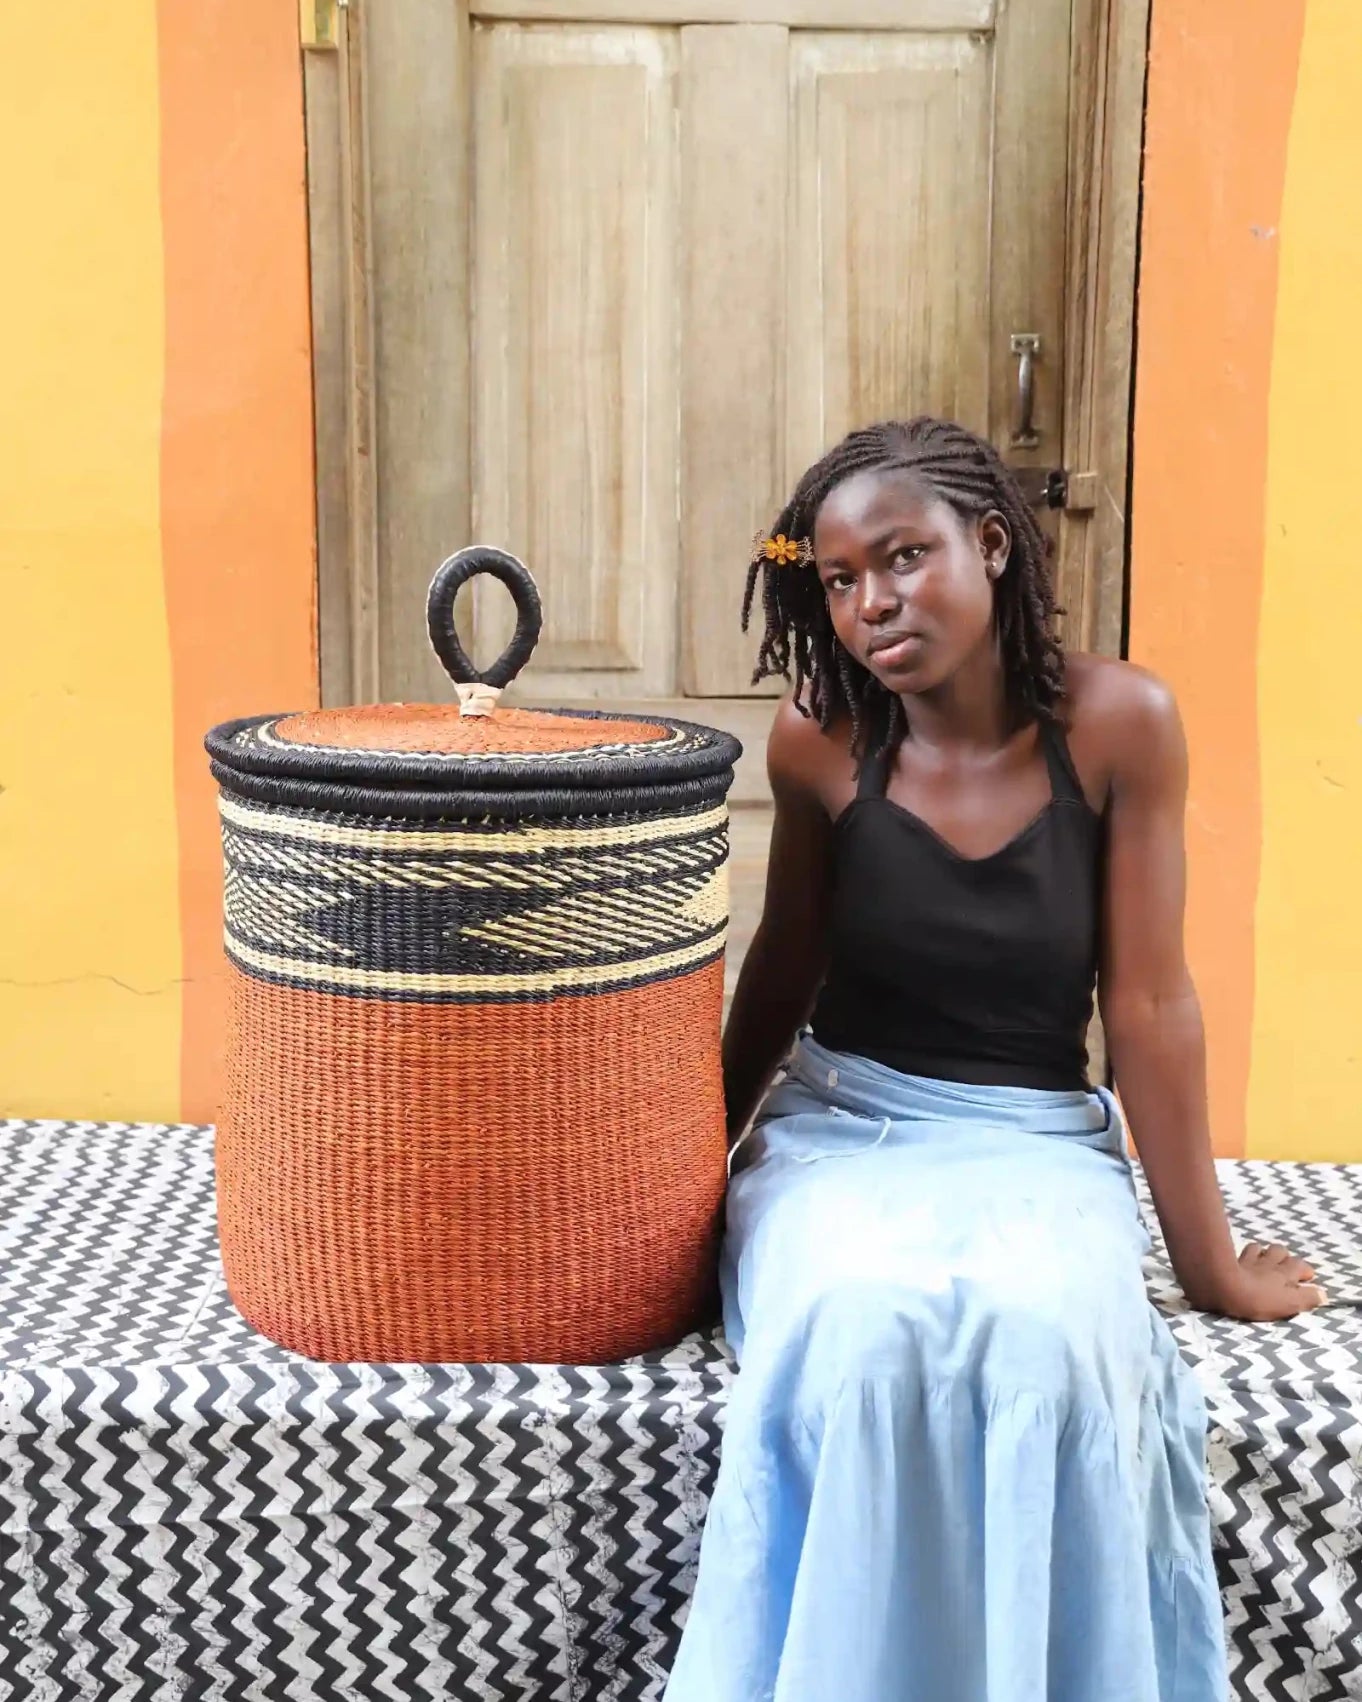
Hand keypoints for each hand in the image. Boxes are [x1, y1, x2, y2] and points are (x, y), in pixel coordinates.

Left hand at [1200, 1242, 1326, 1321]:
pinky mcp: (1234, 1260)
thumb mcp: (1289, 1304)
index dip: (1304, 1271)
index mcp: (1286, 1273)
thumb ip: (1307, 1298)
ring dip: (1265, 1253)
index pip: (1301, 1265)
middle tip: (1284, 1269)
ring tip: (1265, 1262)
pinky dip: (1247, 1254)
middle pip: (1281, 1251)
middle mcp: (1270, 1262)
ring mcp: (1251, 1259)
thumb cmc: (1259, 1300)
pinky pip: (1243, 1250)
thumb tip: (1323, 1295)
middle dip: (1284, 1258)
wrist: (1225, 1288)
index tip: (1306, 1278)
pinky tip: (1245, 1259)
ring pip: (1262, 1248)